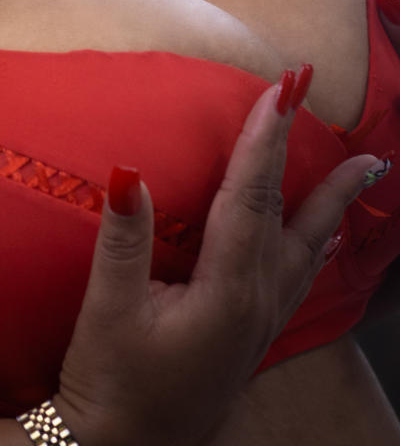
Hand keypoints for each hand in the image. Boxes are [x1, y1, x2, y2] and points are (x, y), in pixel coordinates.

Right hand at [53, 72, 380, 445]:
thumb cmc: (111, 384)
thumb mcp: (108, 311)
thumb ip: (123, 239)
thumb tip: (128, 170)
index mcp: (227, 292)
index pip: (250, 197)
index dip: (264, 139)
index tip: (281, 90)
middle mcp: (256, 304)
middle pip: (290, 217)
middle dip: (313, 161)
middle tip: (332, 112)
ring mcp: (258, 324)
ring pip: (306, 249)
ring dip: (334, 204)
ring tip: (366, 169)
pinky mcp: (250, 338)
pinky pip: (296, 279)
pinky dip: (315, 247)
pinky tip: (323, 244)